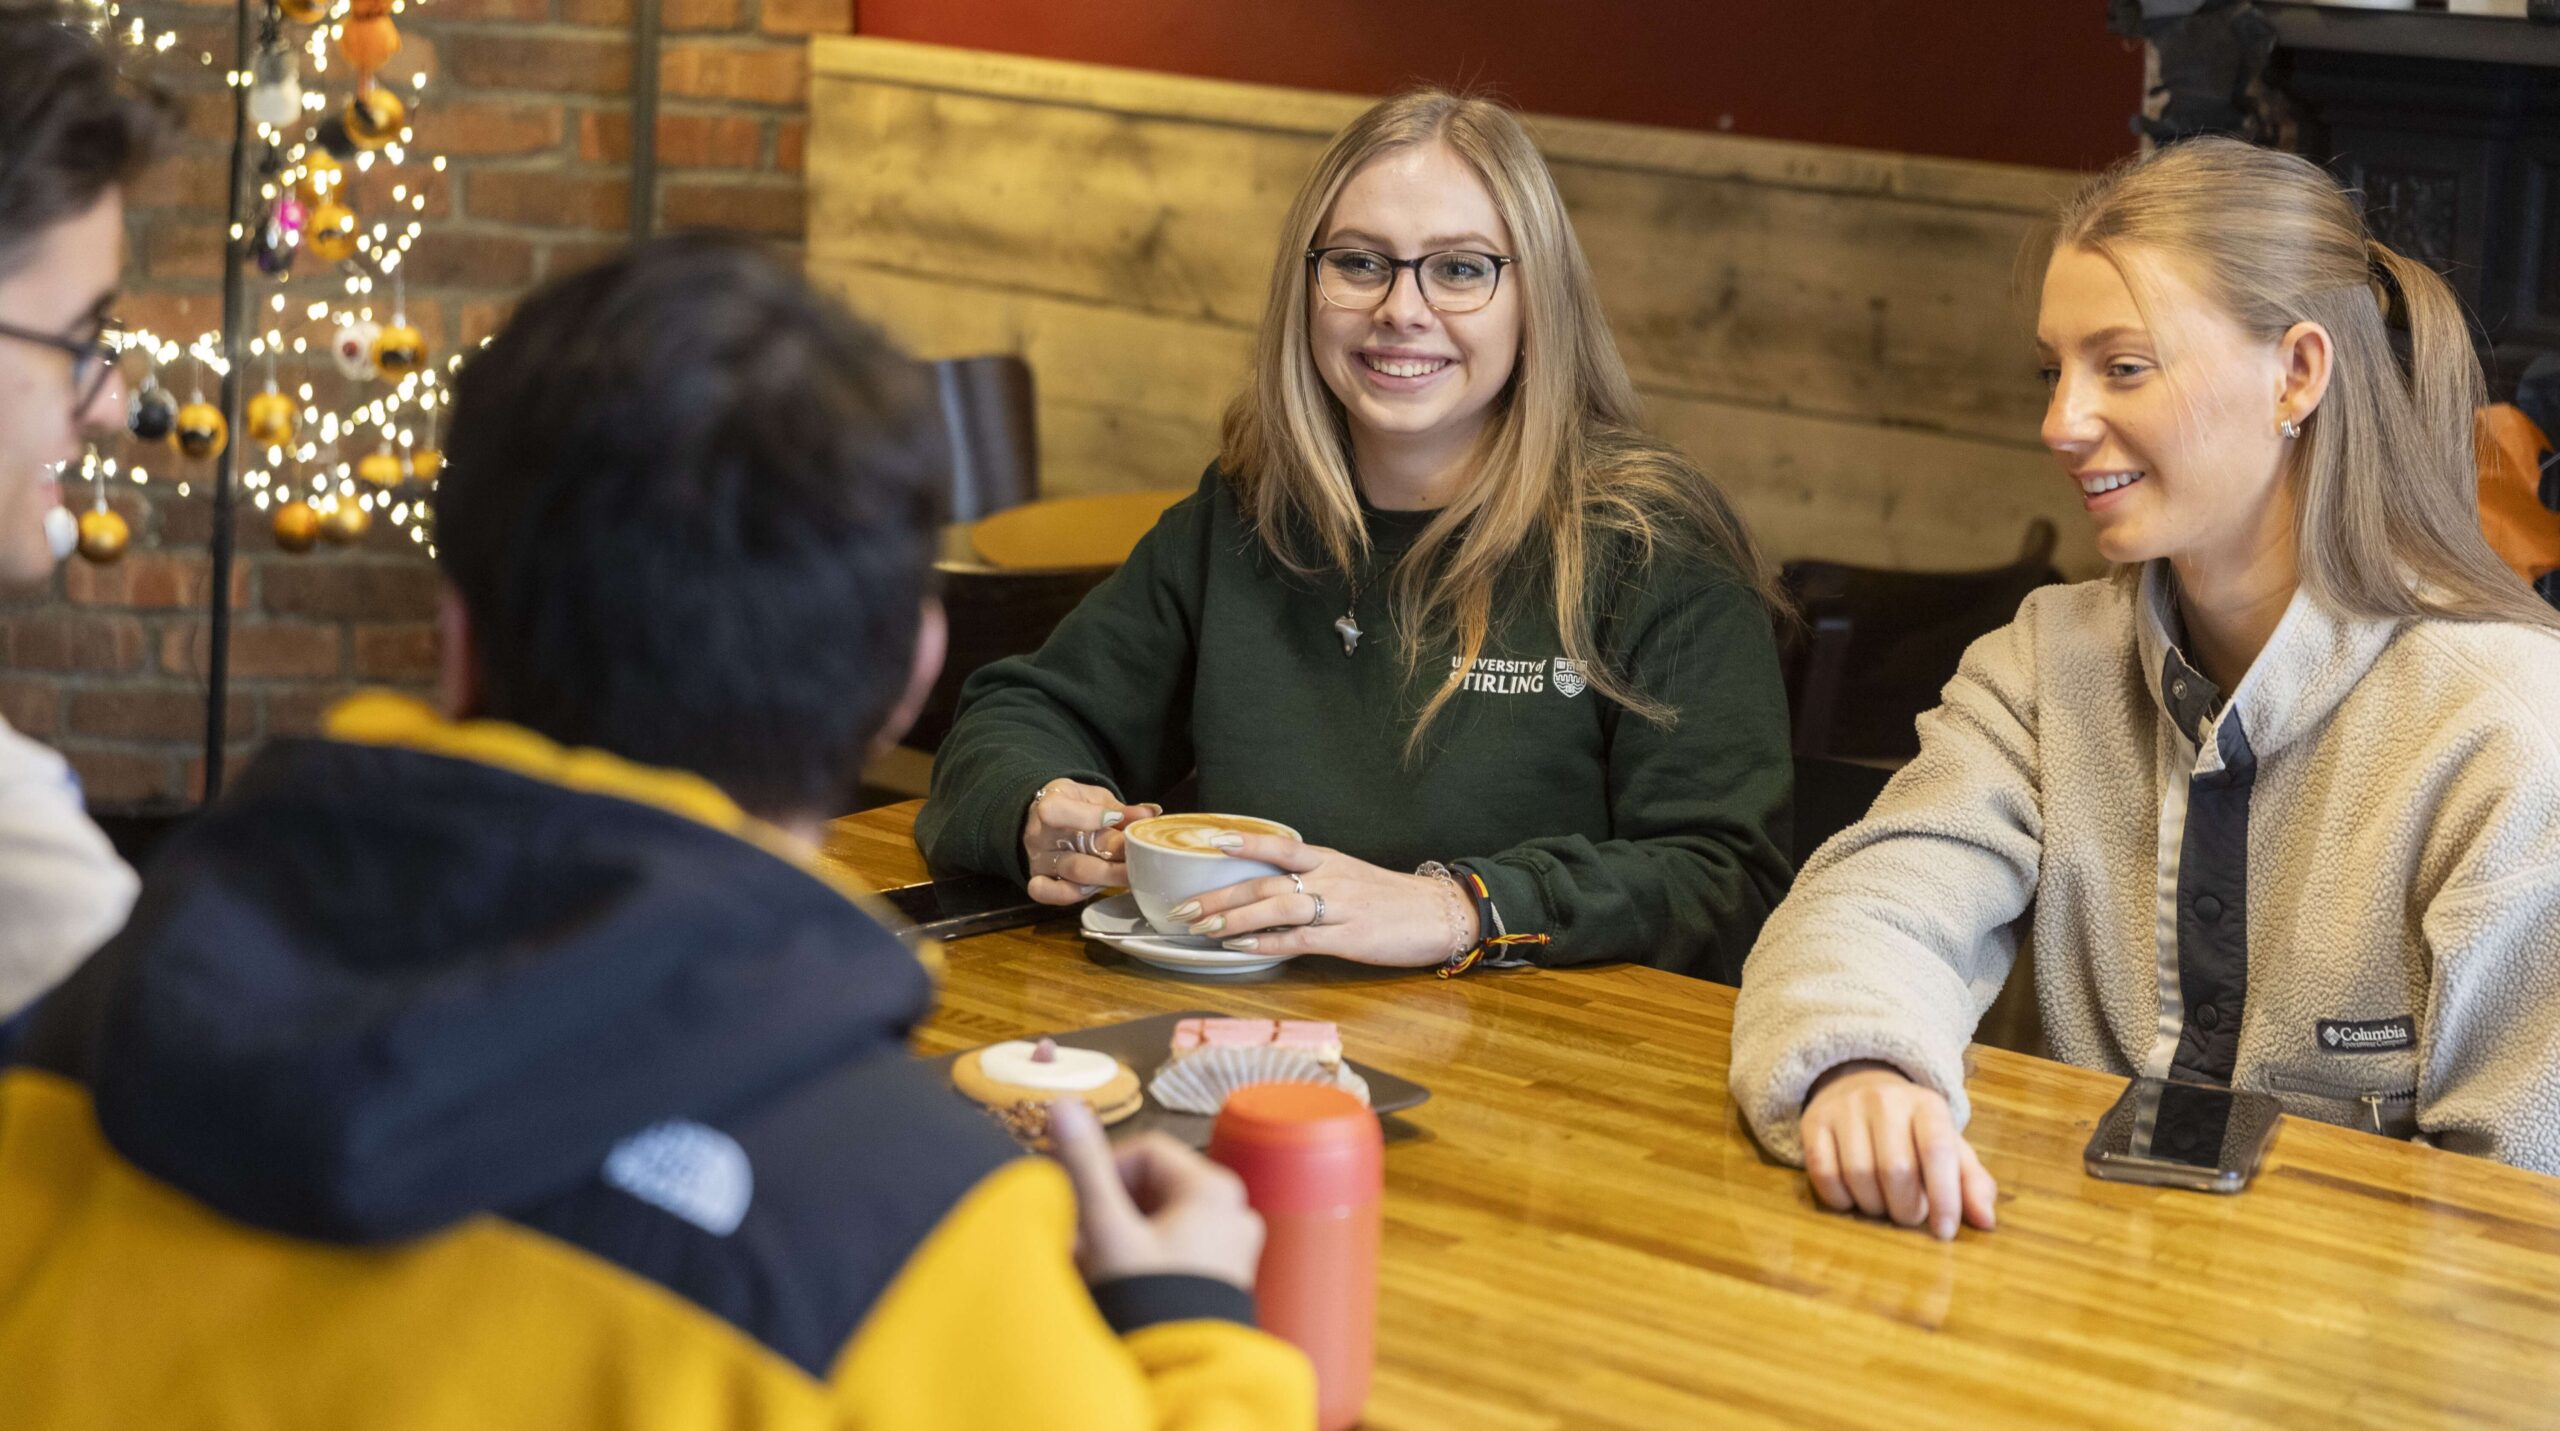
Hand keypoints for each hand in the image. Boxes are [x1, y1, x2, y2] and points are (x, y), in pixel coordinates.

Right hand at [1019, 779, 1156, 905]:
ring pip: (1074, 875)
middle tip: (1144, 858)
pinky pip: (1050, 894)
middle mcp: (1040, 835)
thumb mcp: (1095, 798)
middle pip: (1078, 852)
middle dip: (1116, 857)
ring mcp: (1040, 861)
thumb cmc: (1074, 804)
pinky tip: (1095, 888)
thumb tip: (1150, 815)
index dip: (1089, 817)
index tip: (1117, 818)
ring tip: (1134, 876)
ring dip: (1109, 878)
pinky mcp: (1040, 880)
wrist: (1043, 815)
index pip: (1057, 812)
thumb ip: (1121, 809)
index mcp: (1050, 804)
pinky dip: (1072, 894)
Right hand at [1048, 1096, 1264, 1289]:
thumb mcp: (1108, 1230)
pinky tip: (1120, 1284)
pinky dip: (1145, 1257)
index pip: (1146, 1151)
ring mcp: (1234, 1247)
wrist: (1184, 1372)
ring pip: (1163, 1220)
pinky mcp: (1226, 1278)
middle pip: (1155, 1186)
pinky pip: (1179, 1249)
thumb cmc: (1150, 1300)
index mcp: (1214, 1189)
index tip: (1075, 1199)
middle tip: (1077, 1239)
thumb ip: (1085, 1167)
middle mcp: (1234, 1211)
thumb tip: (1064, 1104)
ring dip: (1122, 1234)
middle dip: (1108, 1209)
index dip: (1103, 1169)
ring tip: (1093, 1265)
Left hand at [1170, 832, 1477, 967]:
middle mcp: (1329, 878)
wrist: (1440, 913)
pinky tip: (1241, 947)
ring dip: (1234, 918)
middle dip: (1219, 895)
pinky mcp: (1348, 938)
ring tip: (1201, 927)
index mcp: (1328, 859)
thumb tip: (1266, 891)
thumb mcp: (1350, 876)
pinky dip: (1267, 943)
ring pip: (1276, 908)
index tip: (1208, 841)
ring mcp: (1338, 908)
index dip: (1243, 841)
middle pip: (1264, 881)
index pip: (1278, 845)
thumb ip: (1311, 878)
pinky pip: (1299, 940)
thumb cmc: (1391, 899)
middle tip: (1182, 906)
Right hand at [1799, 1061, 1997, 1240]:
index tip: (1944, 1231)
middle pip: (1895, 1169)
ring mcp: (1844, 1108)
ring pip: (1857, 1174)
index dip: (1943, 1196)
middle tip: (1910, 1216)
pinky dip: (1840, 1200)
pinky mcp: (1813, 1122)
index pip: (1937, 1150)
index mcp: (1926, 1104)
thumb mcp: (1949, 1148)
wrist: (1859, 1086)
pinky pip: (1823, 1174)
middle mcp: (1884, 1099)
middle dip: (1906, 1208)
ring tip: (1883, 1205)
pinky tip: (1853, 1198)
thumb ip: (1971, 1183)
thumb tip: (1986, 1221)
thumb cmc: (1912, 1130)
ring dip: (1874, 1207)